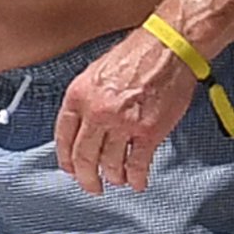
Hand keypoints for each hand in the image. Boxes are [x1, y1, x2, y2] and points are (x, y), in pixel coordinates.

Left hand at [53, 29, 198, 194]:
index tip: (71, 169)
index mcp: (79, 95)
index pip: (63, 137)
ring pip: (110, 166)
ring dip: (114, 178)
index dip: (66, 159)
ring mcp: (122, 124)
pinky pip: (137, 165)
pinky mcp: (147, 133)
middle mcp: (97, 111)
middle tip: (92, 186)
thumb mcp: (98, 72)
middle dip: (87, 179)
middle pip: (84, 158)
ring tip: (119, 180)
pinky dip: (137, 179)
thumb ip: (88, 101)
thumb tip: (85, 128)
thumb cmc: (139, 54)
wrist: (169, 46)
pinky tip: (138, 182)